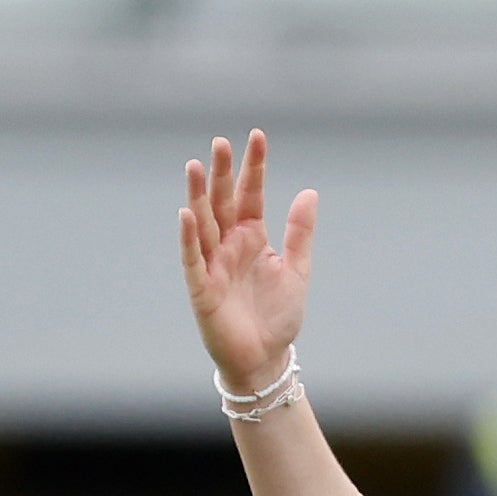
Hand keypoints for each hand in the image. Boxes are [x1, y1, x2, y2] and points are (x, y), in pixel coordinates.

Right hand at [178, 129, 315, 394]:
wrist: (265, 359)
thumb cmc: (277, 316)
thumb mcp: (296, 270)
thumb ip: (299, 232)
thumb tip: (310, 191)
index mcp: (253, 237)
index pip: (251, 194)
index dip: (254, 167)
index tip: (258, 137)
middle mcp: (230, 245)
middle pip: (222, 202)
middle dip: (221, 173)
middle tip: (220, 142)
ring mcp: (213, 264)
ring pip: (203, 223)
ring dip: (198, 196)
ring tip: (196, 166)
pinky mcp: (202, 288)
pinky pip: (193, 259)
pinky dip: (189, 237)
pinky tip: (186, 213)